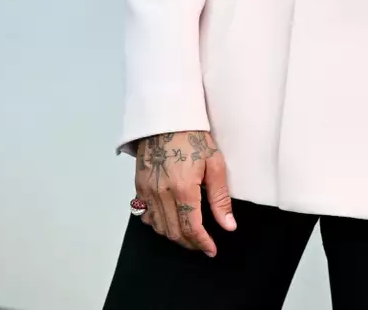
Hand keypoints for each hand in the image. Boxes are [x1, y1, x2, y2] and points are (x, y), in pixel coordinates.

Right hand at [133, 131, 234, 254]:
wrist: (166, 118)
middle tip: (202, 244)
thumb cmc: (192, 137)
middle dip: (190, 243)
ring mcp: (147, 191)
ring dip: (174, 235)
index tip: (211, 249)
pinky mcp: (139, 186)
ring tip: (189, 234)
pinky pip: (145, 215)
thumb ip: (220, 198)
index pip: (192, 228)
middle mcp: (162, 194)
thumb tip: (228, 225)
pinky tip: (168, 220)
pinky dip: (157, 223)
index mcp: (183, 189)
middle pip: (174, 232)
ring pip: (158, 227)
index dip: (202, 243)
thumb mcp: (214, 163)